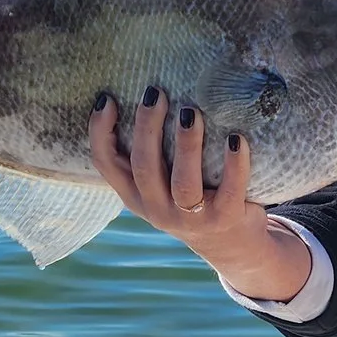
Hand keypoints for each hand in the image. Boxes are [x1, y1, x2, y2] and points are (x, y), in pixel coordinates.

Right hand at [90, 90, 312, 301]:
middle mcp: (157, 209)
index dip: (100, 132)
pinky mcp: (225, 219)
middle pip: (144, 167)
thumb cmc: (192, 198)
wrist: (231, 244)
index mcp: (135, 196)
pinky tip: (236, 138)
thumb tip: (149, 92)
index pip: (106, 164)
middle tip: (156, 93)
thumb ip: (152, 152)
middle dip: (147, 127)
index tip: (108, 99)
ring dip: (186, 144)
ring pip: (183, 182)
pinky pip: (230, 189)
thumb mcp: (162, 183)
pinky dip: (234, 163)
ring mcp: (191, 219)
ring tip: (191, 112)